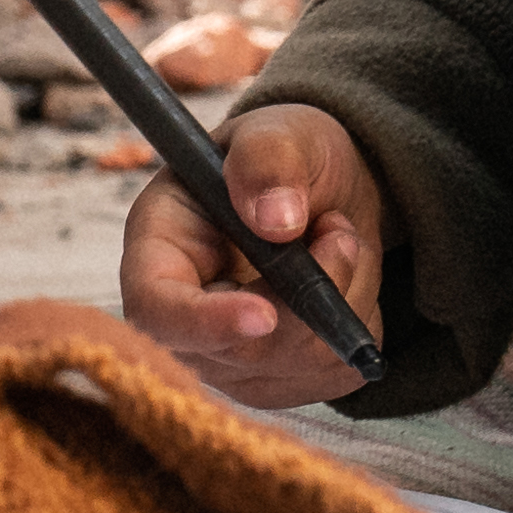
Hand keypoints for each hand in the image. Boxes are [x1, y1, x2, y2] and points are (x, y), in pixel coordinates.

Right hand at [114, 105, 387, 408]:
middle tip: (339, 230)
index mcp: (158, 250)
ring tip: (339, 239)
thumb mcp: (277, 133)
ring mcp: (230, 359)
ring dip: (343, 300)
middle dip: (307, 297)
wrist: (324, 190)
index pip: (156, 310)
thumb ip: (267, 161)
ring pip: (296, 365)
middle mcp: (183, 318)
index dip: (205, 322)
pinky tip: (344, 281)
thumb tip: (275, 221)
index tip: (264, 313)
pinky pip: (332, 375)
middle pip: (238, 353)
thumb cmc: (284, 157)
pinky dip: (357, 327)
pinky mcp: (281, 380)